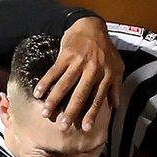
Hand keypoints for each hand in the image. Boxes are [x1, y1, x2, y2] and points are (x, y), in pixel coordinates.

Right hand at [34, 16, 123, 130]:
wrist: (92, 27)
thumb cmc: (106, 50)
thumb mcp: (118, 67)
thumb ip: (116, 88)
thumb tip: (114, 107)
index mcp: (106, 76)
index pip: (97, 99)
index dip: (92, 114)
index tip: (85, 128)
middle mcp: (93, 71)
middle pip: (80, 95)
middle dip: (71, 112)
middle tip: (63, 127)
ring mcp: (78, 63)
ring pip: (64, 85)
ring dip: (54, 100)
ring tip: (46, 113)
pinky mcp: (66, 55)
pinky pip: (54, 72)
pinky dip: (45, 83)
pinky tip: (37, 93)